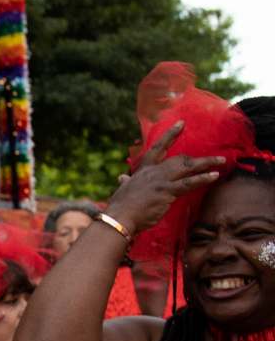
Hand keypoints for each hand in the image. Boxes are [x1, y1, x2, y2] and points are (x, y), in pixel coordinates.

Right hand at [105, 120, 225, 234]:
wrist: (119, 217)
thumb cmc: (120, 206)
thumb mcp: (123, 190)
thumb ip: (125, 182)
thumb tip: (121, 178)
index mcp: (143, 170)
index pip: (157, 148)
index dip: (170, 135)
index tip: (181, 123)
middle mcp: (153, 172)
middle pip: (179, 159)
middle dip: (198, 158)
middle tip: (216, 158)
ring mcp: (161, 180)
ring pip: (188, 167)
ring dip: (207, 164)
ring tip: (222, 162)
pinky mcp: (167, 191)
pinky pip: (189, 183)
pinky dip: (202, 178)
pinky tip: (214, 175)